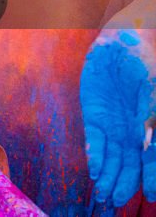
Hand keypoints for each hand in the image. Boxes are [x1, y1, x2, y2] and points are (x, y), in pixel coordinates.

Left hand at [81, 29, 155, 205]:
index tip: (150, 193)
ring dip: (110, 177)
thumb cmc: (142, 63)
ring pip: (114, 160)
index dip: (152, 176)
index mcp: (152, 126)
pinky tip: (95, 170)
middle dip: (126, 183)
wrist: (118, 44)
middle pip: (132, 165)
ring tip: (105, 194)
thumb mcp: (150, 86)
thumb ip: (149, 113)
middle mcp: (135, 133)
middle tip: (117, 200)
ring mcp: (115, 128)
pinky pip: (95, 143)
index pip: (153, 158)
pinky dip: (95, 156)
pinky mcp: (95, 120)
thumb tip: (147, 143)